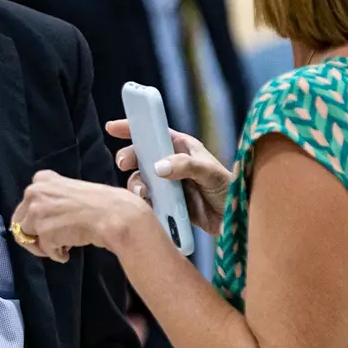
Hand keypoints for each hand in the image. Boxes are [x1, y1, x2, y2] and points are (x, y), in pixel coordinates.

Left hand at [10, 169, 157, 263]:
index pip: (26, 204)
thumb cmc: (99, 204)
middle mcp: (34, 192)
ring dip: (44, 246)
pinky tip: (68, 251)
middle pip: (20, 222)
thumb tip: (37, 219)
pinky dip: (56, 255)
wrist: (113, 214)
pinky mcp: (44, 231)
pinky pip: (44, 251)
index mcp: (41, 179)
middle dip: (35, 235)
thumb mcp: (69, 189)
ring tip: (62, 246)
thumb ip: (51, 198)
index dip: (35, 219)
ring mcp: (37, 212)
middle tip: (52, 242)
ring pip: (27, 238)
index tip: (49, 225)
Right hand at [107, 119, 232, 236]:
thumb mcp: (210, 172)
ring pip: (141, 179)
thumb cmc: (229, 189)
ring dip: (136, 184)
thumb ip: (186, 166)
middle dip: (129, 158)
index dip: (133, 127)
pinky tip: (146, 204)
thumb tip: (158, 167)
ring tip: (142, 192)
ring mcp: (168, 184)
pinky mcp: (167, 204)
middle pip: (141, 156)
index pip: (154, 132)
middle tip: (125, 164)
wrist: (236, 220)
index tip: (112, 127)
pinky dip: (142, 202)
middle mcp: (172, 163)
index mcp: (182, 148)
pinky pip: (147, 200)